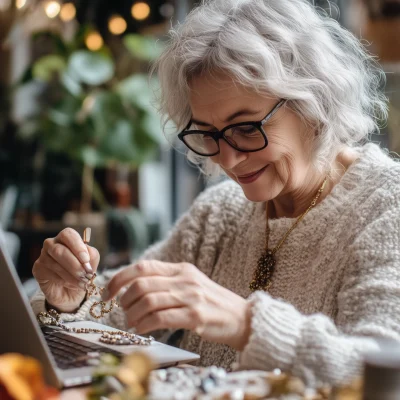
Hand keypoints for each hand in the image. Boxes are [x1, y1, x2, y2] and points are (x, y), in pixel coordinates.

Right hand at [32, 228, 99, 312]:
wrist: (70, 291)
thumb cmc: (81, 273)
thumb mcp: (91, 264)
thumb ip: (92, 256)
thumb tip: (88, 255)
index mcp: (66, 238)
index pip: (68, 234)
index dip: (77, 247)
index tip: (86, 260)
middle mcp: (52, 244)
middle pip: (59, 250)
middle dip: (74, 264)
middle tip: (85, 274)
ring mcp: (43, 255)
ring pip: (54, 263)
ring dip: (70, 274)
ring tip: (81, 282)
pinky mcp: (38, 268)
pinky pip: (49, 273)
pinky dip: (62, 279)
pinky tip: (68, 283)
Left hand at [103, 260, 251, 349]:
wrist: (241, 317)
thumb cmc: (212, 303)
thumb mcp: (190, 284)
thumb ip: (167, 282)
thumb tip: (135, 288)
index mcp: (181, 269)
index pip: (143, 267)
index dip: (120, 278)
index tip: (108, 292)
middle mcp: (185, 279)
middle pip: (142, 283)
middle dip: (124, 299)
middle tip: (121, 310)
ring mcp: (191, 297)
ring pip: (148, 301)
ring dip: (132, 314)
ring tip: (131, 323)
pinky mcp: (195, 316)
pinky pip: (160, 318)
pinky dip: (144, 325)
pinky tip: (141, 329)